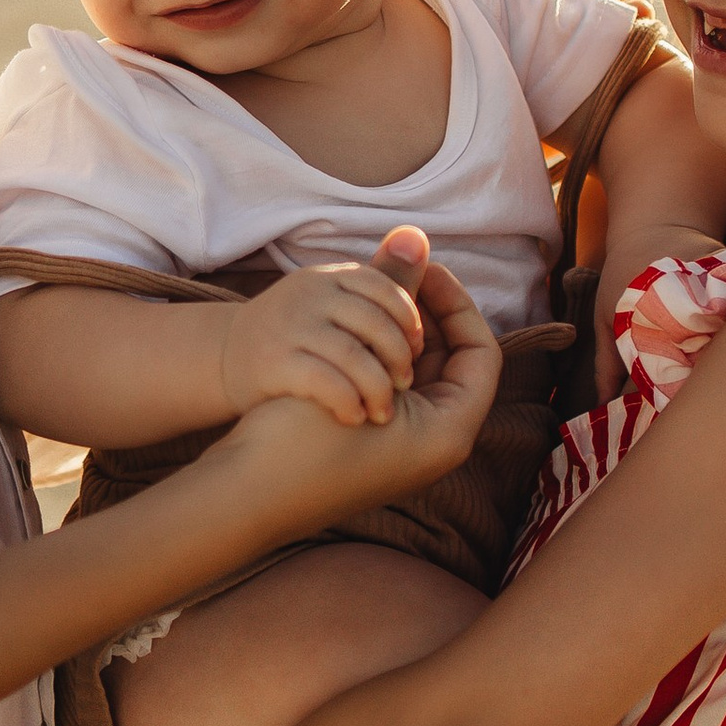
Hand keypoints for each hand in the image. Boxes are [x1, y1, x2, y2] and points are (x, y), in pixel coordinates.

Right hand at [205, 239, 497, 532]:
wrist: (243, 491)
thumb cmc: (296, 435)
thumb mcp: (352, 355)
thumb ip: (388, 294)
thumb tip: (418, 234)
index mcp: (450, 432)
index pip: (482, 352)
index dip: (456, 303)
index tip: (422, 272)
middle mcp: (439, 449)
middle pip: (453, 363)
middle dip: (422, 323)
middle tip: (390, 291)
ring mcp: (409, 457)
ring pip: (422, 379)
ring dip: (397, 345)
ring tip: (364, 325)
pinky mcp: (379, 458)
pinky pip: (394, 400)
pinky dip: (377, 372)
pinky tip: (348, 357)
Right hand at [216, 251, 424, 429]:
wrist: (224, 357)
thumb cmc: (293, 332)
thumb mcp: (330, 299)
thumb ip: (376, 280)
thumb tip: (419, 236)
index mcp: (328, 276)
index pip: (384, 288)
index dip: (408, 321)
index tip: (416, 351)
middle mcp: (309, 295)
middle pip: (374, 323)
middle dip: (398, 358)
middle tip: (406, 386)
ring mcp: (290, 327)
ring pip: (354, 356)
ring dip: (377, 388)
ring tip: (383, 410)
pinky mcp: (274, 362)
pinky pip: (326, 382)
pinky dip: (348, 402)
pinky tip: (354, 417)